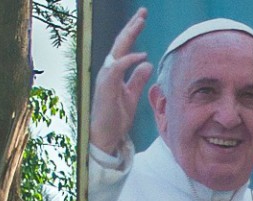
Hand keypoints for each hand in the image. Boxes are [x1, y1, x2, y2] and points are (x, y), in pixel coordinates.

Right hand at [90, 7, 152, 156]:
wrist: (106, 136)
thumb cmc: (116, 118)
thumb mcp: (132, 96)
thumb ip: (137, 80)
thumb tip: (147, 63)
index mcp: (115, 73)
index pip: (124, 48)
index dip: (133, 33)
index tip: (142, 19)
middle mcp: (109, 71)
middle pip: (120, 44)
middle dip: (131, 27)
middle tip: (143, 12)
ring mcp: (105, 77)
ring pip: (117, 50)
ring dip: (129, 35)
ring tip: (140, 22)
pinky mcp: (106, 86)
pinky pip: (117, 68)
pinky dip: (128, 60)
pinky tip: (141, 54)